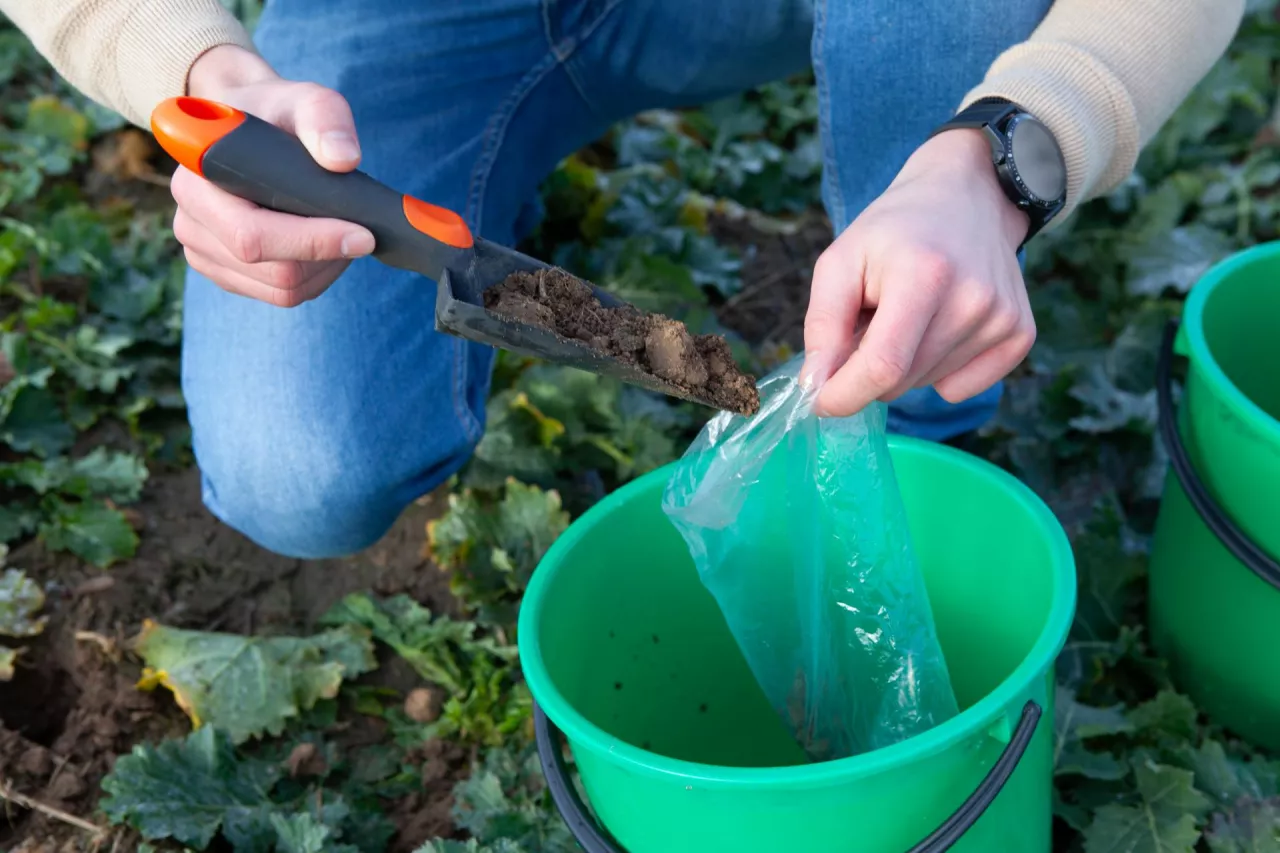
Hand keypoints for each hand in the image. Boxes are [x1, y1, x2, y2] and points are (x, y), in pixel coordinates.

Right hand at [170, 45, 374, 306]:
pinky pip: (281, 295)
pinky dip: (315, 276)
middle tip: (364, 231)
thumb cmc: (275, 113)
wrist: (247, 128)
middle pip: (275, 273)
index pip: (251, 236)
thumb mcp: (304, 100)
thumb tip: (342, 159)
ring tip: (343, 231)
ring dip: (326, 268)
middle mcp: (191, 223)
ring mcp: (204, 253)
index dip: (311, 242)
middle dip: (328, 256)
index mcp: (197, 181)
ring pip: (283, 290)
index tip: (363, 234)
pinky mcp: (225, 272)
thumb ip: (324, 118)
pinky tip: (325, 246)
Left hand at [801, 129, 1036, 417]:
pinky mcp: (1021, 334)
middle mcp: (972, 300)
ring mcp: (1003, 319)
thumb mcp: (840, 261)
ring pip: (926, 385)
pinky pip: (961, 388)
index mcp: (923, 275)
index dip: (844, 395)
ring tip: (910, 314)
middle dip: (870, 368)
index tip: (820, 401)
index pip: (883, 366)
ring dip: (904, 365)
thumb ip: (823, 325)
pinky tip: (941, 327)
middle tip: (873, 321)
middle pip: (900, 381)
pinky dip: (940, 371)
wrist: (967, 197)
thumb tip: (817, 387)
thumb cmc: (894, 232)